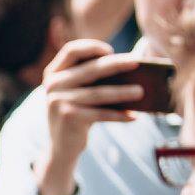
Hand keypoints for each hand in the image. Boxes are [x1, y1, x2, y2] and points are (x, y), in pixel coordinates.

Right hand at [34, 41, 142, 194]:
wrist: (62, 146)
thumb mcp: (77, 92)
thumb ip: (91, 76)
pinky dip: (118, 115)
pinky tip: (133, 116)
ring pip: (98, 93)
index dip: (91, 47)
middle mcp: (53, 85)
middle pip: (90, 69)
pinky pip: (100, 113)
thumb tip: (130, 64)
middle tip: (137, 62)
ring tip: (141, 92)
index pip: (71, 50)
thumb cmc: (78, 113)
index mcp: (53, 73)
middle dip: (116, 64)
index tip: (110, 51)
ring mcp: (59, 102)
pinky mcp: (69, 118)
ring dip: (123, 92)